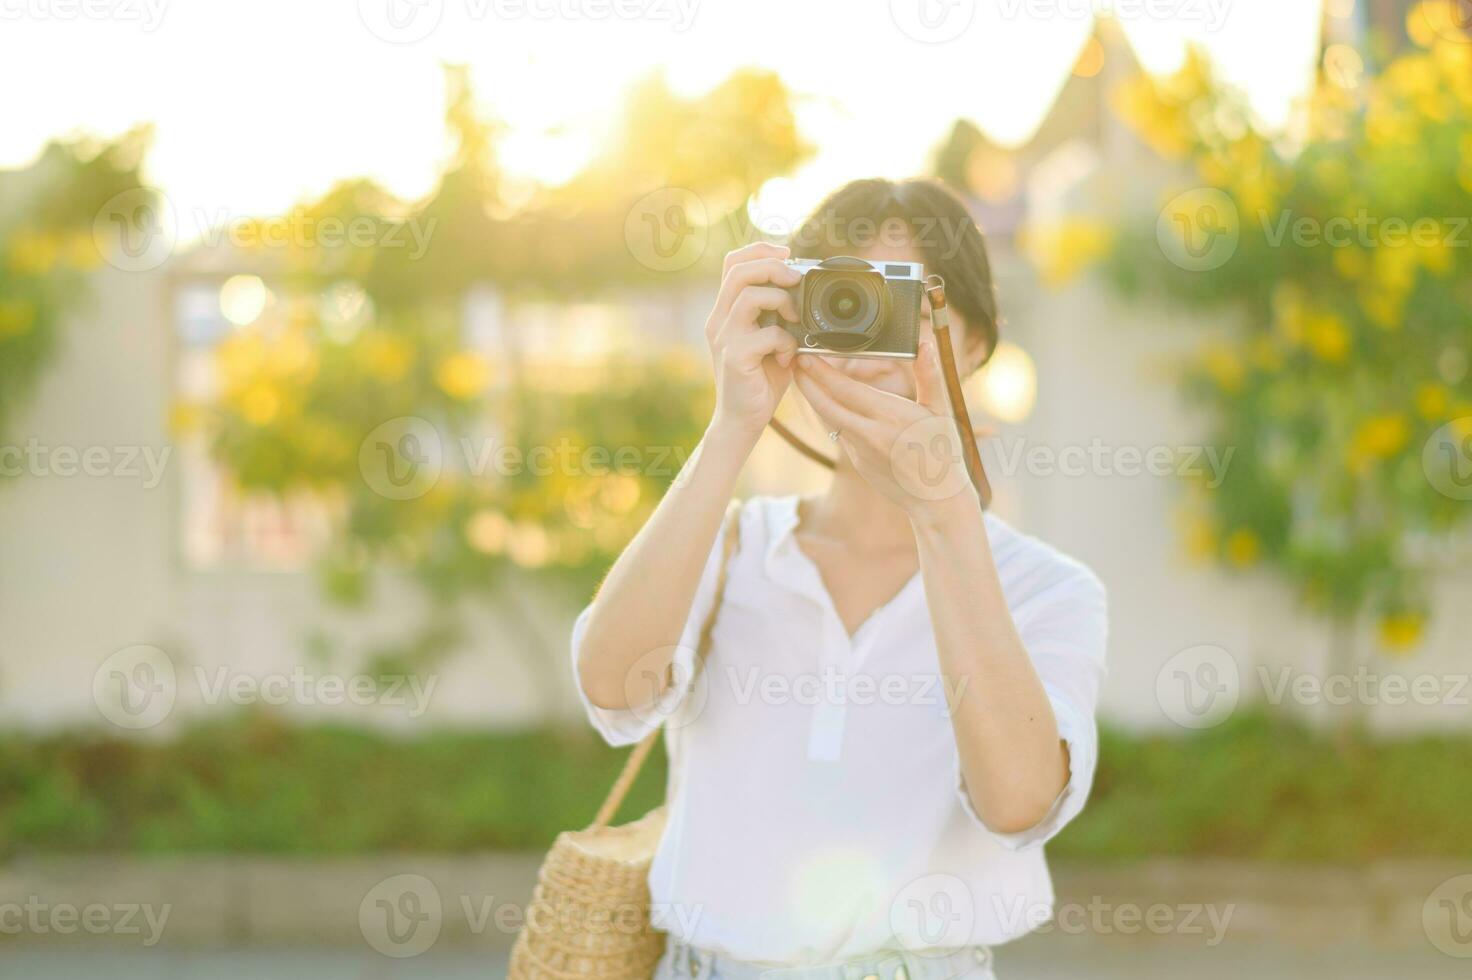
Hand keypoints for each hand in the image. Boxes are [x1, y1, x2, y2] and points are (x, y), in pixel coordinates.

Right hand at [705, 243, 801, 438]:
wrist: (742, 421)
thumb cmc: (760, 380)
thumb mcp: (770, 340)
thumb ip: (779, 315)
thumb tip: (804, 290)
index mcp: (725, 312)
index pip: (733, 263)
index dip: (759, 250)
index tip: (786, 253)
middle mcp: (719, 320)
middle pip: (739, 271)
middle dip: (773, 267)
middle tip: (796, 279)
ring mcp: (725, 338)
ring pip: (750, 296)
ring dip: (782, 302)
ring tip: (794, 320)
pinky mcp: (735, 357)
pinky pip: (767, 334)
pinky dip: (787, 341)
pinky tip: (789, 357)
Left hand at [793, 340, 988, 515]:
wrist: (937, 500)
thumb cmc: (944, 452)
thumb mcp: (940, 411)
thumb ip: (928, 375)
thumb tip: (925, 344)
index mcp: (888, 415)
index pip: (844, 389)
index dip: (821, 372)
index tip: (806, 356)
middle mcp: (869, 433)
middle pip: (825, 405)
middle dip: (806, 383)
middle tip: (795, 363)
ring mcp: (860, 451)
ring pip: (830, 419)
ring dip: (815, 398)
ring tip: (806, 379)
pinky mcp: (858, 462)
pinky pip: (842, 434)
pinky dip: (834, 417)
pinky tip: (832, 405)